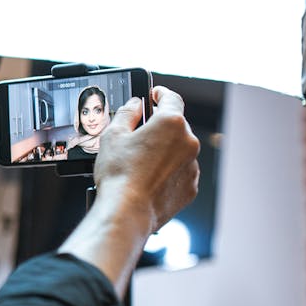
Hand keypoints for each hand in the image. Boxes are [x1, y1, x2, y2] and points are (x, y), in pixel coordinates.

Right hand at [59, 85, 200, 295]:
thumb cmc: (119, 174)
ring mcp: (192, 166)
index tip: (155, 95)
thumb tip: (134, 105)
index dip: (161, 94)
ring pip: (179, 150)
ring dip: (164, 151)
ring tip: (140, 163)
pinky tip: (148, 179)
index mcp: (171, 123)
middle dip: (159, 127)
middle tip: (137, 135)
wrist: (127, 212)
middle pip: (176, 125)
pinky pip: (181, 172)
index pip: (171, 98)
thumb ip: (126, 113)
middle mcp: (188, 142)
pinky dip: (168, 172)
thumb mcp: (113, 135)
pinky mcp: (190, 187)